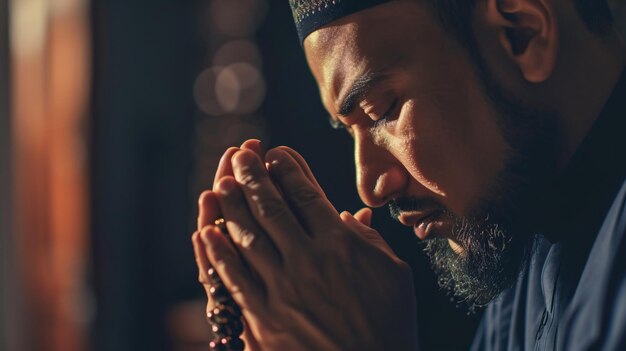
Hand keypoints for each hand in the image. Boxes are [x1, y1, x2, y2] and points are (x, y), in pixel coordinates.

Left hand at [195, 142, 418, 349]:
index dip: (288, 169)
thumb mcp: (394, 275)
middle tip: (240, 156)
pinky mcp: (263, 318)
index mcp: (340, 245)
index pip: (306, 195)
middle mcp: (307, 260)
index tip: (276, 153)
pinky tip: (206, 233)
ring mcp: (281, 289)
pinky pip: (233, 278)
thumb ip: (369, 240)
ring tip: (221, 182)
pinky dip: (217, 253)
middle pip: (271, 207)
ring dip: (231, 206)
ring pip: (247, 236)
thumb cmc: (388, 325)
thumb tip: (349, 214)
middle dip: (252, 176)